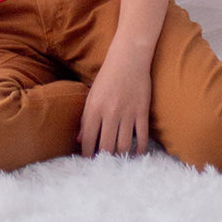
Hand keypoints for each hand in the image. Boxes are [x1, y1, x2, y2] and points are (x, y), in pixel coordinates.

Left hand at [79, 42, 151, 157]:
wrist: (128, 58)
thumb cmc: (107, 76)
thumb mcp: (92, 95)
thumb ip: (86, 118)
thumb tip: (80, 140)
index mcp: (94, 108)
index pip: (88, 139)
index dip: (87, 154)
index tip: (88, 161)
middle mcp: (110, 113)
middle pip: (106, 147)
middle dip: (104, 159)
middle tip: (104, 163)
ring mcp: (127, 113)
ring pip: (124, 146)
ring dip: (121, 155)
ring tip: (119, 159)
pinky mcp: (142, 112)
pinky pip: (142, 137)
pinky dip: (140, 149)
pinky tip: (136, 153)